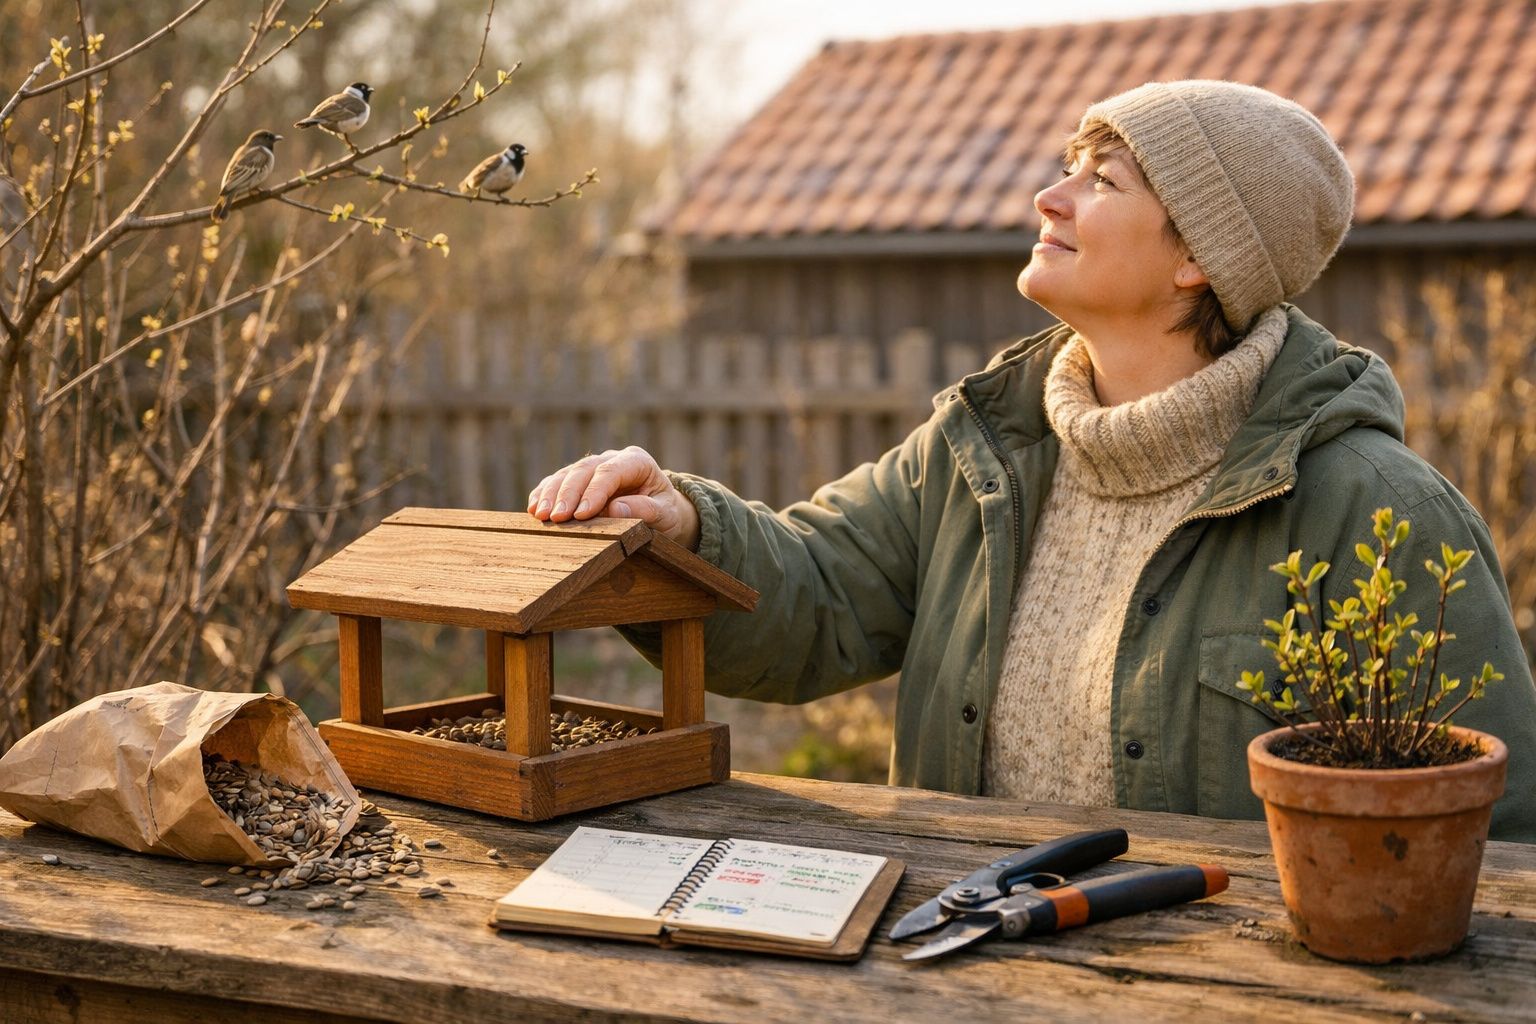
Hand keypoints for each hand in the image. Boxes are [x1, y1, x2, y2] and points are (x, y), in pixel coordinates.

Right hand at [527, 446, 700, 550]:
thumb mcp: (665, 513)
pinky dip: (544, 493)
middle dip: (568, 494)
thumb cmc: (665, 511)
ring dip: (551, 494)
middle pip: (584, 470)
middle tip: (556, 517)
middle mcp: (612, 458)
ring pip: (567, 473)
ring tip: (540, 515)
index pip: (610, 472)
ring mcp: (593, 466)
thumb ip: (646, 510)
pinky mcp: (579, 478)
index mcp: (636, 461)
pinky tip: (534, 508)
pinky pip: (557, 481)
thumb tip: (616, 509)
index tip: (582, 514)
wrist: (661, 509)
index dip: (594, 492)